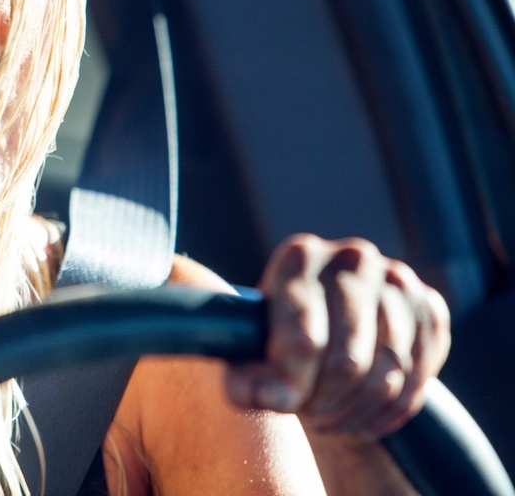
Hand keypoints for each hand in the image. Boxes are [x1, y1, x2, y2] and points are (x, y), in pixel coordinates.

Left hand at [225, 234, 450, 438]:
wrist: (324, 327)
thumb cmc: (275, 338)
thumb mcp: (247, 354)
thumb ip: (243, 378)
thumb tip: (265, 395)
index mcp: (301, 256)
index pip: (304, 339)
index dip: (292, 386)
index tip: (281, 406)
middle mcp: (353, 258)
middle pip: (347, 362)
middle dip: (322, 402)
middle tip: (307, 413)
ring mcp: (398, 280)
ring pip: (386, 377)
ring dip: (354, 412)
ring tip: (328, 417)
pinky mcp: (430, 307)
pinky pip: (418, 381)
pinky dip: (387, 413)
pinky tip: (360, 416)